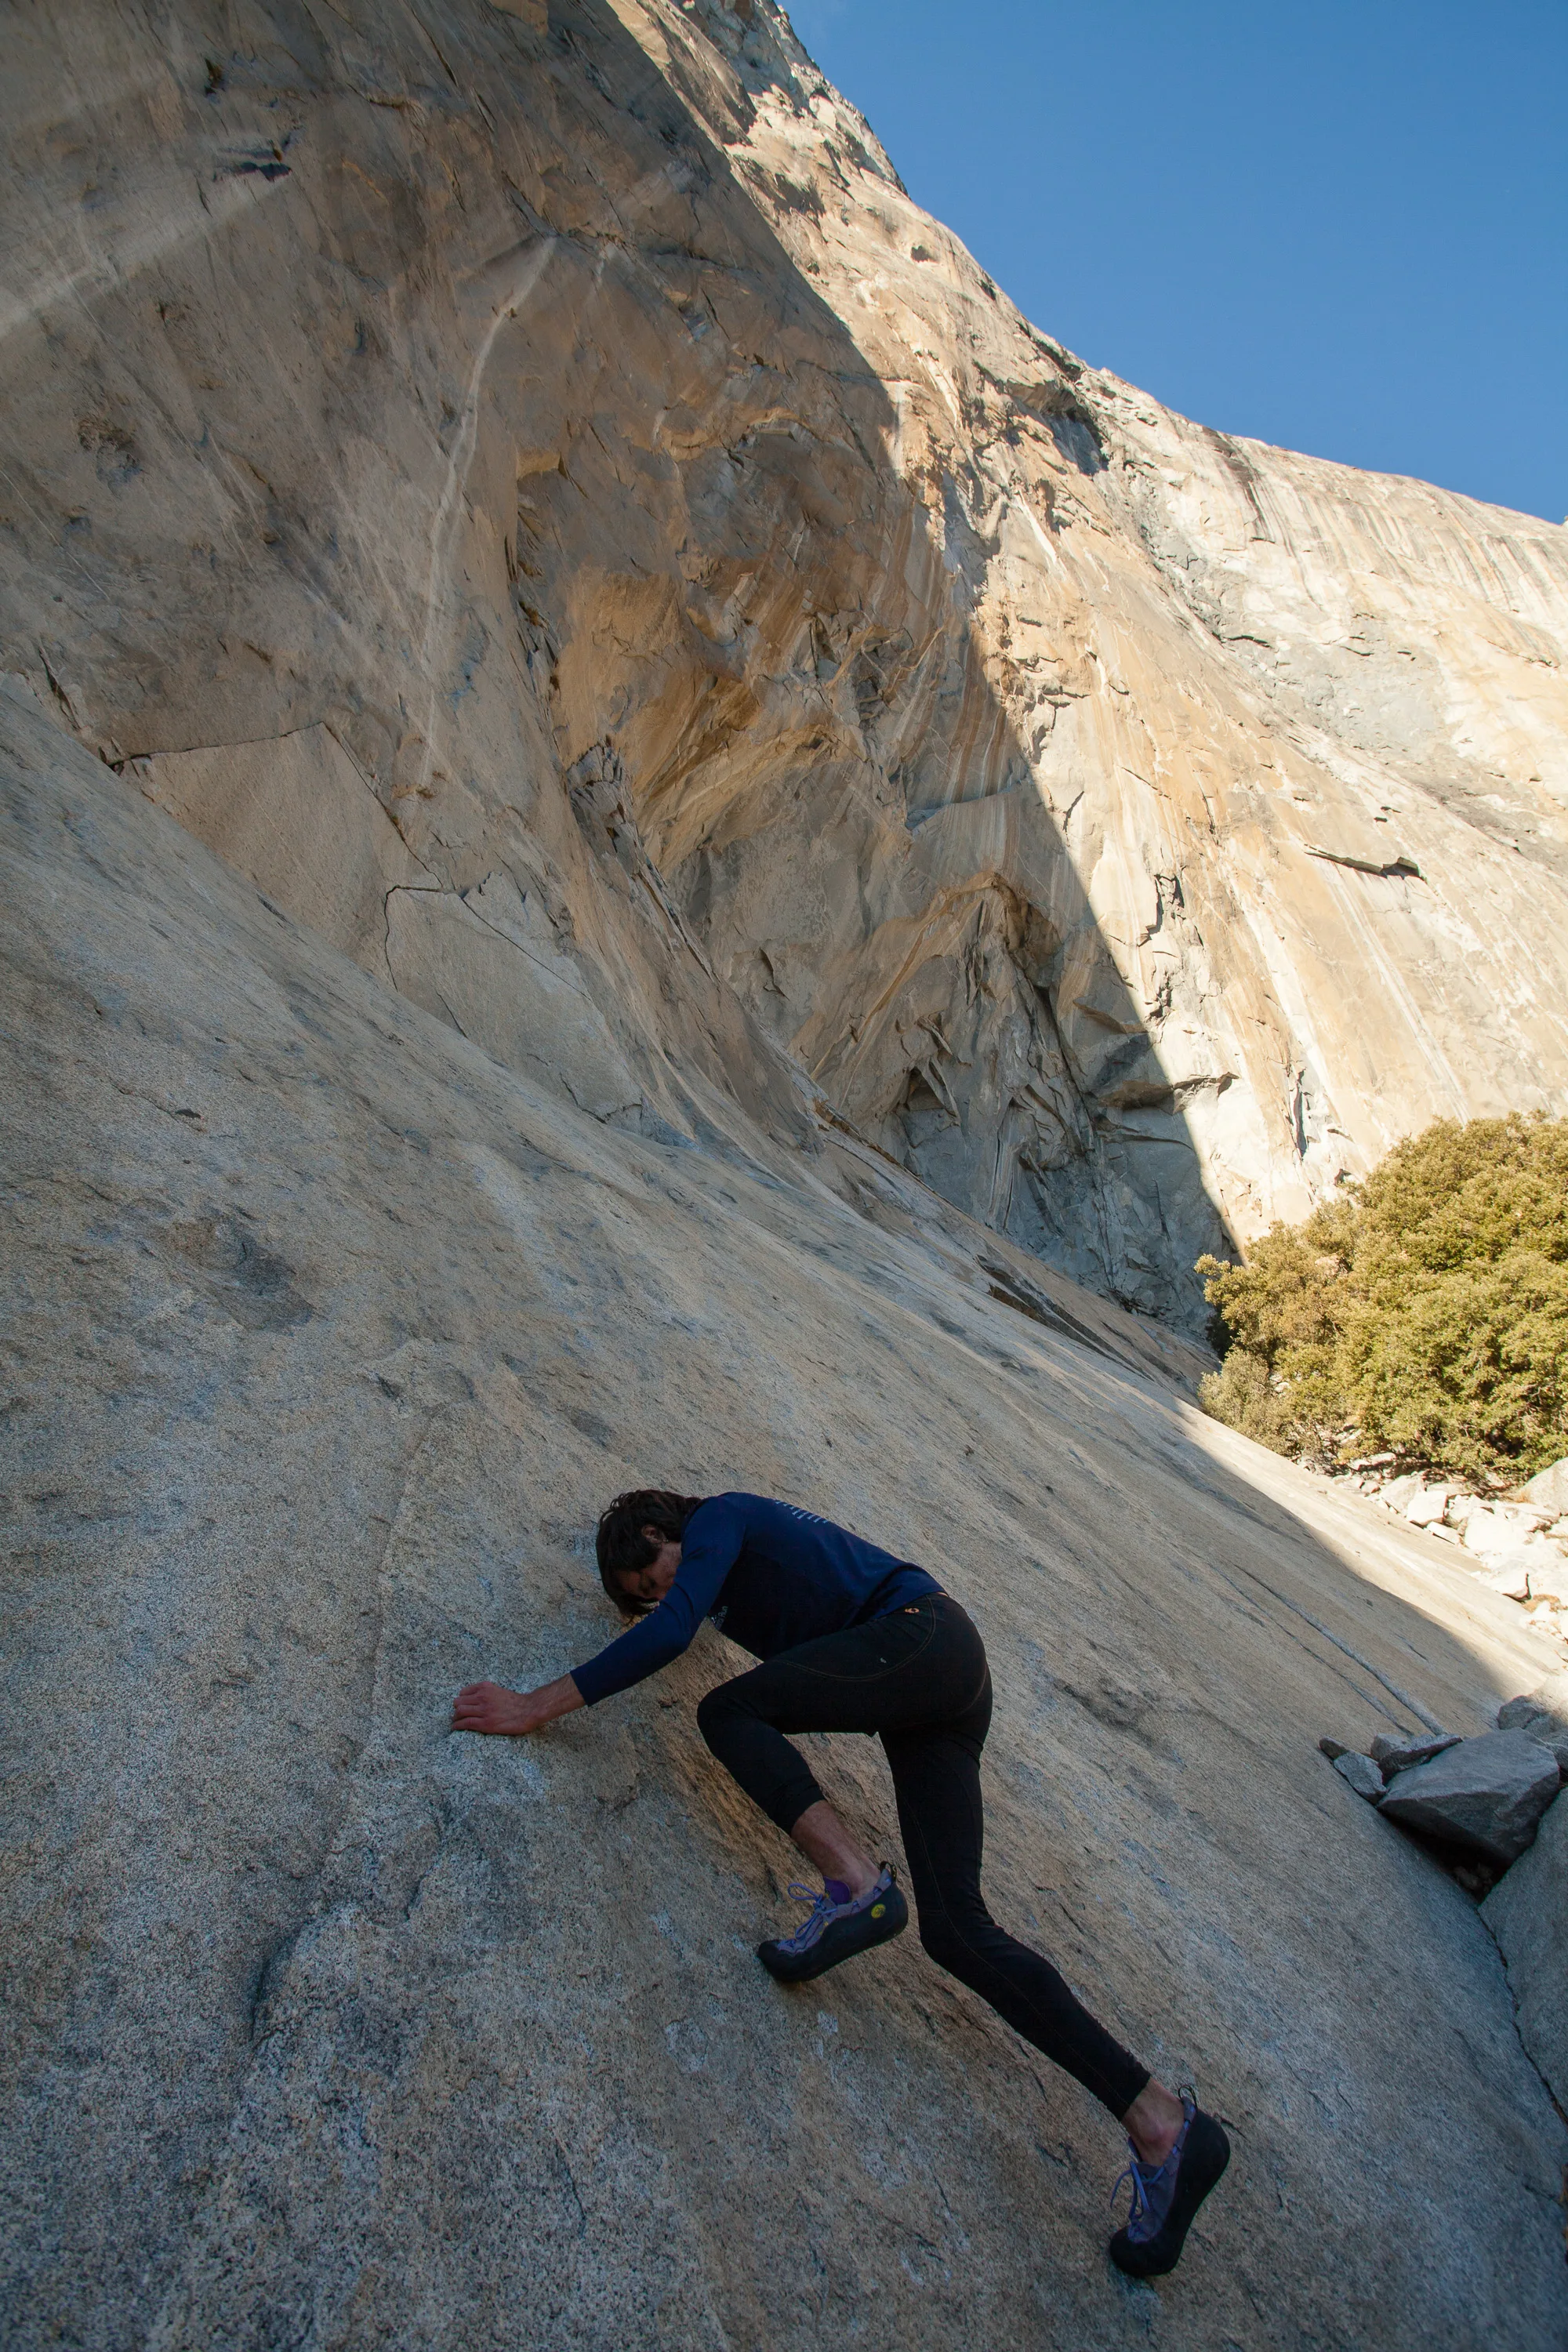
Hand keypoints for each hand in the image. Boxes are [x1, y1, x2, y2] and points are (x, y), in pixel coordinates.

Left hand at [450, 1673, 582, 1735]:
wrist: (528, 1710)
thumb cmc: (516, 1702)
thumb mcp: (498, 1691)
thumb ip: (486, 1693)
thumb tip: (475, 1699)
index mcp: (485, 1687)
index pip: (463, 1692)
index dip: (461, 1700)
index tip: (461, 1705)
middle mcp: (482, 1697)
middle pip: (458, 1702)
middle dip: (456, 1709)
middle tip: (457, 1715)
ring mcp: (483, 1710)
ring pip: (459, 1712)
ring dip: (454, 1718)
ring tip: (455, 1722)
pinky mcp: (485, 1723)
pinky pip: (465, 1723)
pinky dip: (457, 1726)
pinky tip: (455, 1728)